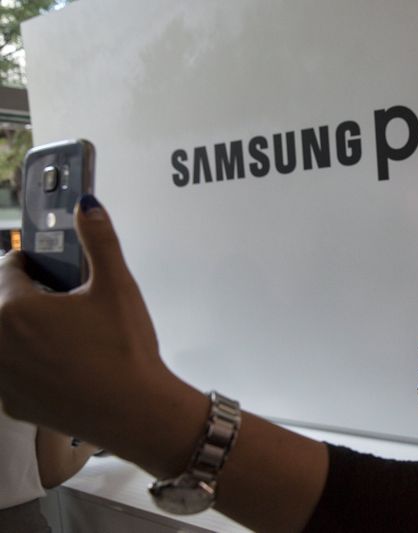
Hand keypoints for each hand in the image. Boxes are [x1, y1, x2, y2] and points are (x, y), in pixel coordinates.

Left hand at [0, 196, 204, 475]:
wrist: (135, 411)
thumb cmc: (124, 348)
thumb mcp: (117, 287)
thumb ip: (99, 241)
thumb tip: (87, 205)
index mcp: (15, 308)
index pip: (8, 268)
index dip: (30, 263)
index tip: (48, 268)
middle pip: (1, 305)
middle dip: (25, 297)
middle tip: (62, 302)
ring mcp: (1, 378)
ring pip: (3, 340)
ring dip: (21, 331)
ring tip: (62, 334)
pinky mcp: (11, 405)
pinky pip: (9, 374)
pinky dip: (26, 365)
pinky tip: (61, 367)